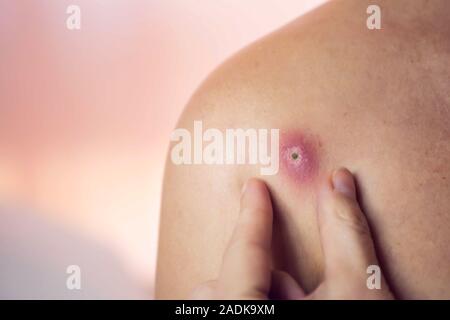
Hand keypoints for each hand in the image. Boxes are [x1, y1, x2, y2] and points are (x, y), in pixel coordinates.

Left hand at [190, 168, 393, 299]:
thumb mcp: (361, 293)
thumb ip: (345, 234)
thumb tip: (338, 184)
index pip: (244, 256)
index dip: (252, 217)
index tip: (254, 189)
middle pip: (223, 286)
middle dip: (262, 281)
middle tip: (303, 297)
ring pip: (223, 301)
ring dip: (256, 298)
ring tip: (301, 309)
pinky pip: (225, 310)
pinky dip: (250, 305)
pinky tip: (288, 313)